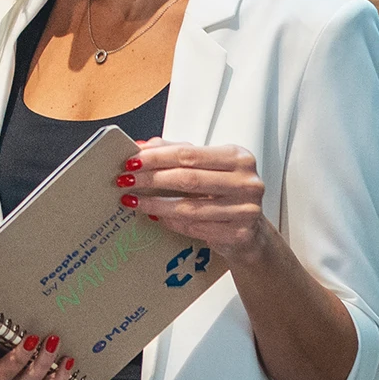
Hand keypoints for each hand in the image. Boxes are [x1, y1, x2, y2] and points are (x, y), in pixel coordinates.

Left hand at [121, 142, 267, 263]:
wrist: (253, 230)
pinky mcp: (240, 234)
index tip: (131, 161)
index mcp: (238, 157)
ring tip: (134, 202)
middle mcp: (246, 182)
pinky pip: (196, 228)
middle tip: (125, 181)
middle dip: (151, 179)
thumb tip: (141, 145)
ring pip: (189, 207)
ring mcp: (246, 210)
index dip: (156, 157)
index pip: (188, 154)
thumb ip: (175, 152)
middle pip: (187, 179)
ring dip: (156, 205)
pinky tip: (156, 217)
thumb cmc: (225, 192)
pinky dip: (172, 223)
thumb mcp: (207, 167)